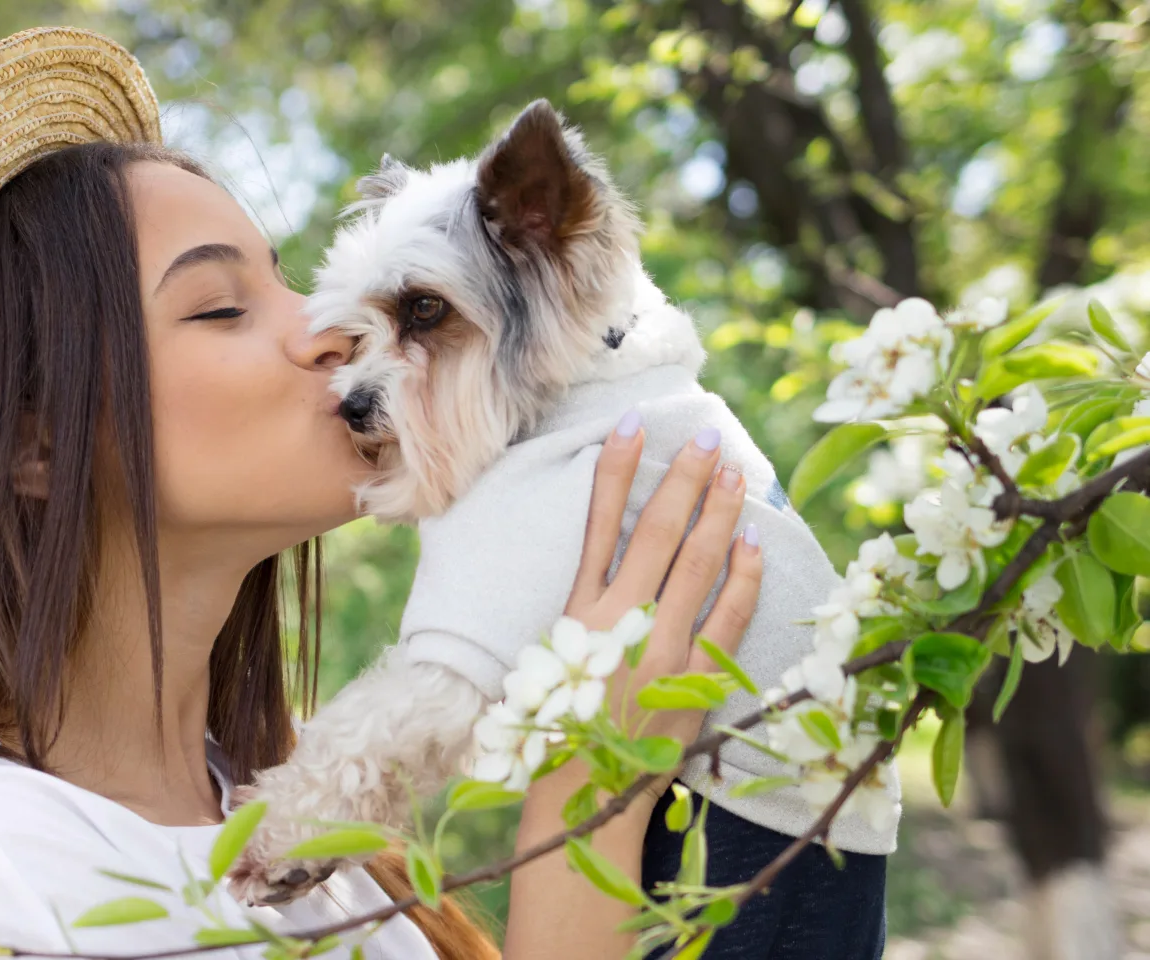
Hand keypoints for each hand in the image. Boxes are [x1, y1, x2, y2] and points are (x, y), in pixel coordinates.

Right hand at [504, 415, 763, 959]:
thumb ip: (579, 613)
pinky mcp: (694, 675)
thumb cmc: (557, 728)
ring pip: (696, 561)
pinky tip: (755, 542)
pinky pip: (729, 615)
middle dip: (683, 477)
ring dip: (718, 510)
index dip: (616, 471)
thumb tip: (607, 567)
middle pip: (659, 530)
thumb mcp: (551, 659)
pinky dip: (744, 576)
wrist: (582, 795)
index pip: (599, 523)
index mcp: (577, 610)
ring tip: (735, 469)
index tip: (632, 424)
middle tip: (705, 434)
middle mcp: (619, 618)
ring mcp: (661, 644)